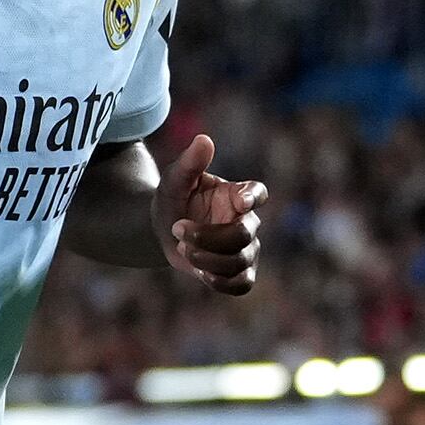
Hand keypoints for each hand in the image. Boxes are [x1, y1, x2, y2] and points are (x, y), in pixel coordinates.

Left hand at [153, 131, 265, 298]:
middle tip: (177, 229)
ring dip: (207, 259)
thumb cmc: (175, 199)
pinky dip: (222, 282)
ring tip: (182, 249)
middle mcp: (246, 221)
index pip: (258, 193)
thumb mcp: (175, 179)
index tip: (241, 201)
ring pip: (240, 261)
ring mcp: (245, 247)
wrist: (166, 230)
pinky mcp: (238, 271)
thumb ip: (190, 162)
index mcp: (237, 195)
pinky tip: (200, 273)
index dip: (254, 198)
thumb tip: (203, 140)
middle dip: (208, 237)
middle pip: (244, 234)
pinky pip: (242, 284)